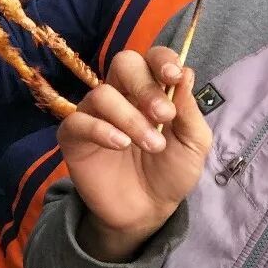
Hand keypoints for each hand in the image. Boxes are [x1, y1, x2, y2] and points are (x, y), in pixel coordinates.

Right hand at [57, 47, 211, 261]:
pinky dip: (101, 130)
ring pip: (102, 94)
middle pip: (123, 64)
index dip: (162, 60)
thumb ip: (189, 111)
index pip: (151, 58)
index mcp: (152, 90)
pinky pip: (78, 121)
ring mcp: (96, 114)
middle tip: (163, 115)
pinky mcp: (74, 138)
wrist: (150, 210)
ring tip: (153, 145)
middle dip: (145, 85)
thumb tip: (186, 73)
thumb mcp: (194, 143)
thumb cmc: (172, 171)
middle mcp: (122, 95)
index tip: (174, 77)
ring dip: (131, 118)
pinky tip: (121, 145)